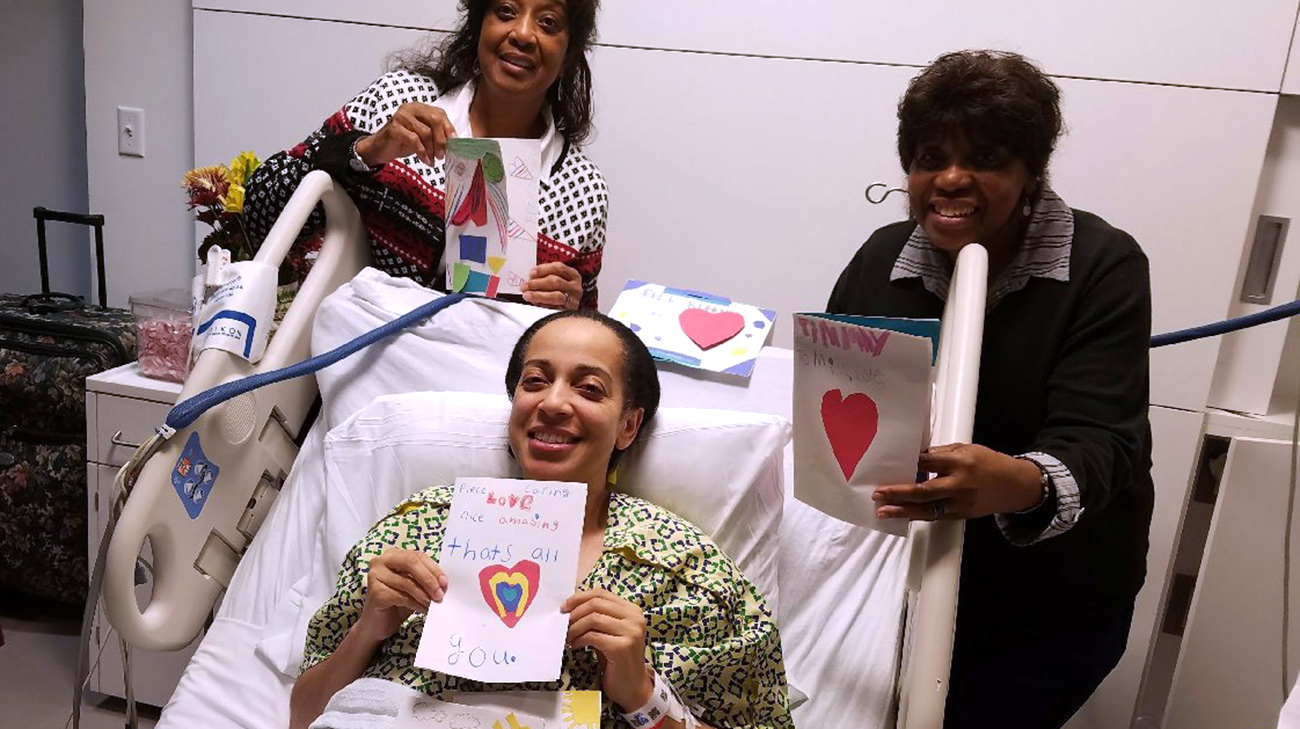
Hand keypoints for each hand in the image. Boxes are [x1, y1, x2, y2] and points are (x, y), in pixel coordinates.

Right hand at [354, 103, 457, 166]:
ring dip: (432, 149)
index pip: (440, 114)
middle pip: (435, 120)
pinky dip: (422, 152)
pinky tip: (425, 160)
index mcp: (420, 108)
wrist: (379, 148)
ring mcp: (401, 116)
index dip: (449, 129)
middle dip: (441, 140)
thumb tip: (453, 143)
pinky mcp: (394, 128)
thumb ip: (435, 135)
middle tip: (442, 155)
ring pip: (425, 132)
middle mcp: (411, 108)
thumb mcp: (422, 136)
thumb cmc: (402, 141)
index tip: (454, 143)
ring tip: (433, 159)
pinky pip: (414, 140)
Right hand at [355, 548, 447, 643]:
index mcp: (393, 555)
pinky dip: (415, 604)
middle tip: (440, 594)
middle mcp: (381, 561)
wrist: (377, 625)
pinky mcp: (375, 592)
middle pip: (411, 562)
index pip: (417, 556)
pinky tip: (422, 610)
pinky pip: (401, 596)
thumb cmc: (398, 603)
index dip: (433, 568)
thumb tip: (444, 582)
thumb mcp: (414, 587)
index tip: (445, 582)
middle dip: (429, 579)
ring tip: (433, 605)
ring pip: (407, 582)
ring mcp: (375, 575)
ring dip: (424, 595)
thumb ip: (425, 579)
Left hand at [520, 262, 582, 309]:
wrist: (568, 314)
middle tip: (525, 286)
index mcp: (573, 275)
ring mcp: (573, 300)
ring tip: (527, 295)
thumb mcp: (557, 281)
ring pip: (555, 296)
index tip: (531, 273)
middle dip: (538, 283)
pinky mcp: (568, 312)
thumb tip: (529, 278)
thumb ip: (545, 277)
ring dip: (538, 295)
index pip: (558, 268)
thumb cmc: (559, 293)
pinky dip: (542, 304)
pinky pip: (554, 308)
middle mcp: (575, 287)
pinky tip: (534, 303)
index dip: (543, 269)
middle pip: (556, 281)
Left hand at [563, 589, 653, 709]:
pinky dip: (579, 639)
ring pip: (592, 619)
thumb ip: (598, 617)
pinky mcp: (622, 647)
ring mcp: (631, 632)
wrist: (632, 686)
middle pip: (596, 604)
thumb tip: (571, 607)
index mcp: (632, 610)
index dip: (579, 598)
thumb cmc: (617, 659)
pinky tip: (575, 645)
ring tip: (568, 637)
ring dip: (575, 627)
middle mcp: (635, 618)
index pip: (601, 593)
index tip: (564, 607)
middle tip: (563, 623)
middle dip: (574, 612)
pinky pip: (592, 636)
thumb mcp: (610, 632)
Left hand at [872, 443, 1043, 520]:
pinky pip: (935, 516)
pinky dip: (917, 515)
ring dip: (902, 510)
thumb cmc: (989, 463)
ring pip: (927, 509)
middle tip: (878, 493)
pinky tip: (902, 514)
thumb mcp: (967, 449)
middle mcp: (960, 484)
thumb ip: (941, 454)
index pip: (928, 463)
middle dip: (899, 493)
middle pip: (924, 491)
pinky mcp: (961, 515)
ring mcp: (960, 503)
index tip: (889, 464)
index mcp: (961, 462)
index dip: (908, 465)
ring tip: (883, 511)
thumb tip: (916, 456)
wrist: (1015, 486)